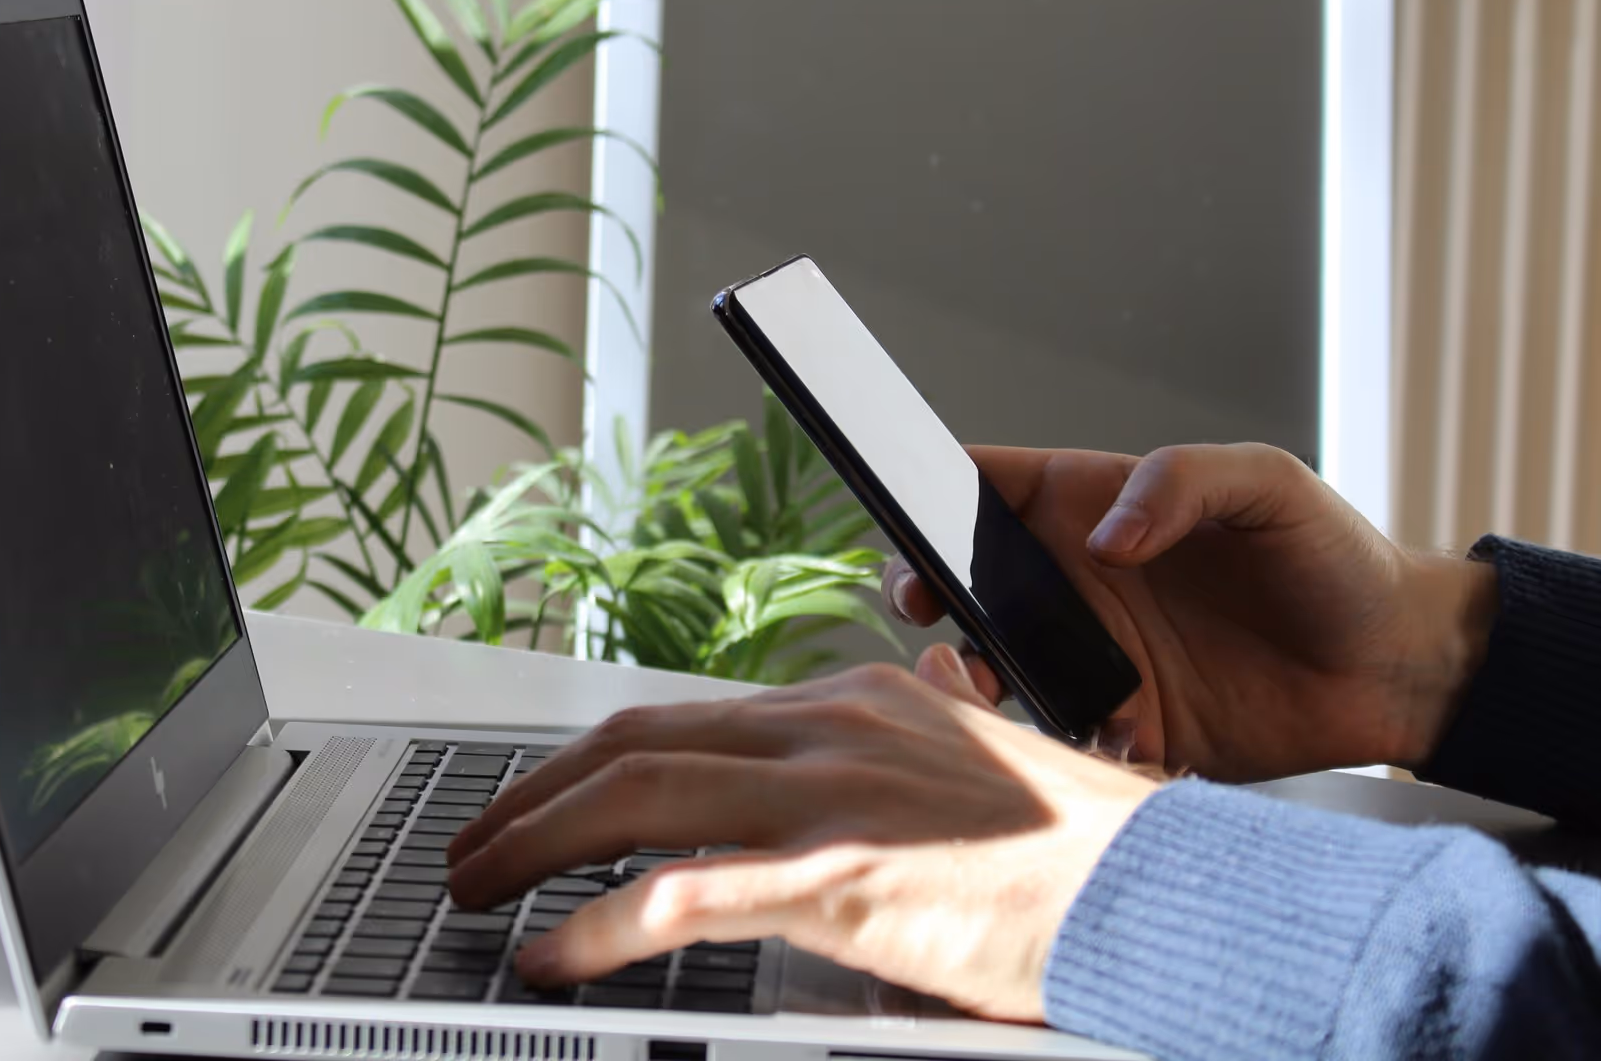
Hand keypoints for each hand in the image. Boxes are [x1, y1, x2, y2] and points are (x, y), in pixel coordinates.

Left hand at [445, 654, 1155, 1021]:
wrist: (1159, 891)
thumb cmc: (1078, 844)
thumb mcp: (980, 749)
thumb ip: (920, 719)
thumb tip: (906, 680)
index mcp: (852, 702)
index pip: (687, 716)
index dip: (596, 757)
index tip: (547, 794)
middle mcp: (827, 730)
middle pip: (634, 742)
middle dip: (534, 792)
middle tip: (476, 839)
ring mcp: (828, 800)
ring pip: (636, 798)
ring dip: (534, 844)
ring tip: (479, 887)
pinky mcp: (840, 881)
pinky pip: (682, 897)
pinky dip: (598, 927)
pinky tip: (555, 955)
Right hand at [888, 443, 1496, 780]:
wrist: (1400, 669)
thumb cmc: (1337, 557)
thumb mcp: (1269, 484)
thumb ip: (1180, 482)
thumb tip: (1102, 536)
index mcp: (1094, 507)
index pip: (988, 486)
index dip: (933, 494)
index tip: (907, 515)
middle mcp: (1079, 583)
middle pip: (964, 584)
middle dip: (924, 597)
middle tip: (928, 616)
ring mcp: (1096, 658)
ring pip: (993, 671)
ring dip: (974, 684)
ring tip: (988, 694)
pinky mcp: (1126, 729)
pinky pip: (1063, 743)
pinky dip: (1062, 748)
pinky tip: (1108, 741)